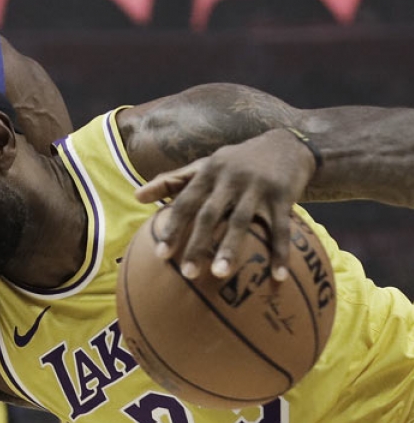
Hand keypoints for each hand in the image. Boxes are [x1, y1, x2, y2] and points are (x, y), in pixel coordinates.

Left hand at [136, 128, 316, 280]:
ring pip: (241, 221)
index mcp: (208, 171)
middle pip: (210, 214)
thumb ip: (171, 181)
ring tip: (219, 274)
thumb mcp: (204, 165)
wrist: (285, 144)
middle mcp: (230, 178)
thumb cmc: (236, 161)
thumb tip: (136, 196)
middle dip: (197, 243)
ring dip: (230, 249)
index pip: (186, 201)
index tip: (161, 254)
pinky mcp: (283, 195)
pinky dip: (280, 253)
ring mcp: (257, 187)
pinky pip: (281, 229)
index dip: (173, 227)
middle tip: (187, 274)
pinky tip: (277, 277)